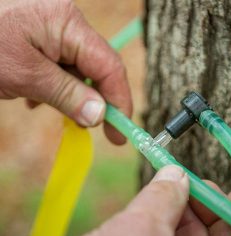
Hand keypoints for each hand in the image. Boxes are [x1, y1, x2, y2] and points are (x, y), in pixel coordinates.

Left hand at [0, 0, 131, 143]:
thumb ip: (67, 93)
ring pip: (77, 71)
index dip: (119, 101)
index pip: (109, 66)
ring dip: (72, 96)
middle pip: (97, 69)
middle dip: (98, 101)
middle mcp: (67, 25)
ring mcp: (53, 32)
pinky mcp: (40, 40)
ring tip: (53, 110)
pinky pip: (59, 68)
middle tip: (96, 130)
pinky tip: (36, 96)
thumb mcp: (25, 74)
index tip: (120, 132)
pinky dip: (54, 87)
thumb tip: (99, 115)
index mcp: (68, 25)